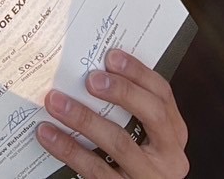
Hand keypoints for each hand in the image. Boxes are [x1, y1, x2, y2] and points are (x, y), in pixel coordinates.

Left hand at [36, 49, 188, 177]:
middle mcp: (169, 157)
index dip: (139, 73)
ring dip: (84, 118)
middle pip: (152, 114)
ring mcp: (148, 177)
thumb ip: (130, 111)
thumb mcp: (143, 137)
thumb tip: (94, 72)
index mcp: (174, 135)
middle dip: (122, 91)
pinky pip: (94, 169)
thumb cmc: (133, 164)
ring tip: (56, 102)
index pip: (163, 95)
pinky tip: (49, 134)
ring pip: (118, 142)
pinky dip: (68, 148)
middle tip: (91, 79)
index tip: (111, 56)